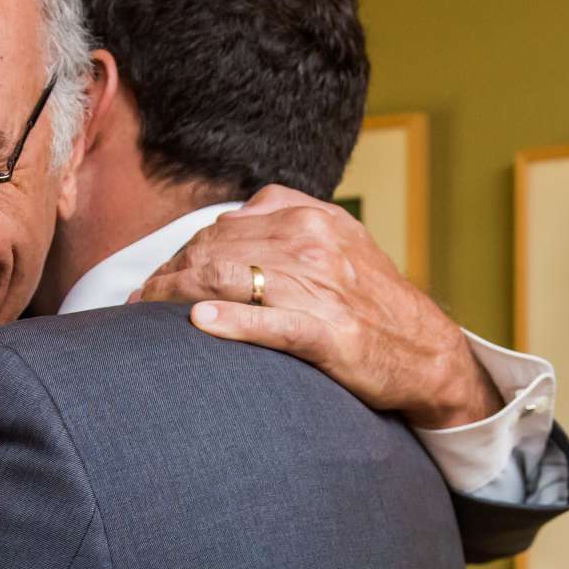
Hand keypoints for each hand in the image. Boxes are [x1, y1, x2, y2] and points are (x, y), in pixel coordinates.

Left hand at [135, 186, 502, 428]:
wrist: (426, 351)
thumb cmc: (372, 301)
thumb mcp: (338, 240)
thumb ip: (286, 219)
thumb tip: (228, 219)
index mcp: (309, 217)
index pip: (221, 229)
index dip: (180, 254)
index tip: (158, 279)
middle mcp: (310, 243)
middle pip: (215, 251)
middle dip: (169, 276)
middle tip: (141, 302)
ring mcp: (319, 287)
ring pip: (229, 280)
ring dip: (177, 296)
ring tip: (147, 314)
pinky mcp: (327, 332)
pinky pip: (269, 322)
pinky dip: (233, 321)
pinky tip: (200, 324)